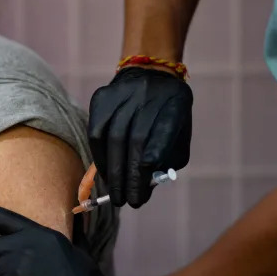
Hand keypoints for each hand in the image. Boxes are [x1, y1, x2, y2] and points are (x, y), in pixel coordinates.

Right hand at [88, 66, 192, 207]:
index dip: (150, 163)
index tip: (142, 190)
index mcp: (174, 106)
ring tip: (115, 192)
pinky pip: (96, 132)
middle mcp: (148, 97)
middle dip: (128, 176)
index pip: (162, 135)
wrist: (150, 74)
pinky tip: (104, 172)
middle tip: (125, 202)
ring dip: (112, 170)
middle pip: (135, 141)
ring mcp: (122, 95)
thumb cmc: (167, 114)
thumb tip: (146, 186)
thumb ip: (169, 159)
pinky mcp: (102, 98)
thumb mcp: (179, 132)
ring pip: (113, 138)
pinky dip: (99, 156)